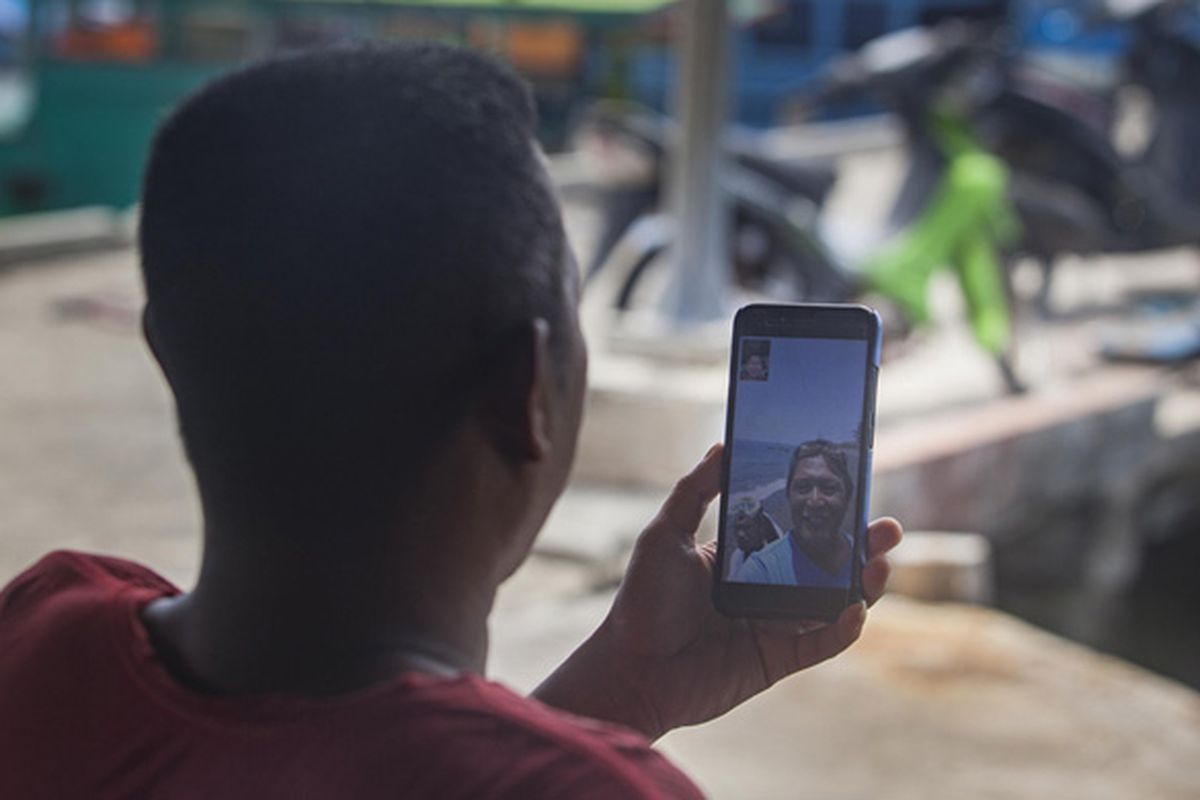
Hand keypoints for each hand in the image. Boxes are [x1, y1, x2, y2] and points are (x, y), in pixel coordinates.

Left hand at [533, 444, 901, 739]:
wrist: (631, 669)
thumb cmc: (642, 601)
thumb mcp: (664, 535)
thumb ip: (694, 491)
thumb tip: (723, 445)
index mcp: (744, 555)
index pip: (796, 526)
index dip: (828, 510)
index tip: (854, 487)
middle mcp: (766, 587)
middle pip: (826, 562)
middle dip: (862, 544)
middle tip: (887, 527)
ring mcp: (775, 623)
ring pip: (835, 601)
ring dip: (864, 584)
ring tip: (878, 563)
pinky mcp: (778, 659)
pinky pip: (822, 643)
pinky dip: (843, 628)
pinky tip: (853, 608)